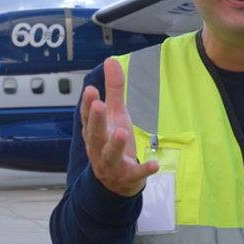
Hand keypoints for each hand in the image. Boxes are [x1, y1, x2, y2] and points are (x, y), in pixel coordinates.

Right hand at [80, 58, 158, 196]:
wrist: (115, 183)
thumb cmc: (113, 142)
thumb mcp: (116, 115)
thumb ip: (114, 89)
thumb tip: (110, 61)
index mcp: (95, 132)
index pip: (88, 117)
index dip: (88, 105)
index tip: (91, 90)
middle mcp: (98, 148)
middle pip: (95, 134)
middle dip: (96, 120)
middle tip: (99, 105)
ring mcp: (112, 164)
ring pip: (110, 155)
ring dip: (115, 144)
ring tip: (121, 132)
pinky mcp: (128, 177)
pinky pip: (136, 173)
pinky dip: (144, 170)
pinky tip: (155, 164)